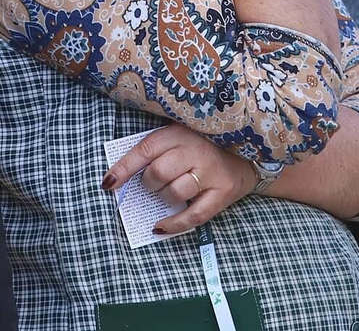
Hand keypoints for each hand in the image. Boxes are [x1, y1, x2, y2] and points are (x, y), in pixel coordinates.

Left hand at [101, 124, 256, 235]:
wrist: (250, 150)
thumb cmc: (205, 143)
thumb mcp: (181, 134)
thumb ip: (157, 149)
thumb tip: (121, 176)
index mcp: (180, 133)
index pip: (144, 150)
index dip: (123, 168)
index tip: (108, 183)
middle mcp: (195, 151)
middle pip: (158, 173)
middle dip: (148, 184)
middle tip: (152, 184)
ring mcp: (210, 173)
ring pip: (174, 193)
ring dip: (163, 198)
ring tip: (166, 194)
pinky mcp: (222, 193)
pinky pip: (193, 216)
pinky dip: (173, 224)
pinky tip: (160, 226)